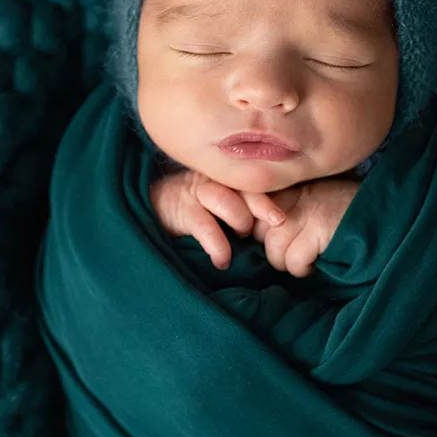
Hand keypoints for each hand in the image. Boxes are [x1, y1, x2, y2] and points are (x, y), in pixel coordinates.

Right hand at [149, 169, 289, 268]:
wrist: (151, 208)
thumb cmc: (193, 210)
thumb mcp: (220, 203)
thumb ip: (243, 205)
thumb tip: (278, 225)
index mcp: (227, 176)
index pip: (255, 180)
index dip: (273, 195)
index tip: (285, 214)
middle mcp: (213, 178)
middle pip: (244, 185)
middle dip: (263, 205)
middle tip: (277, 222)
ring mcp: (196, 191)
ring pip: (226, 200)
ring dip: (240, 222)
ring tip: (240, 238)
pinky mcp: (181, 208)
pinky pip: (206, 227)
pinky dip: (218, 246)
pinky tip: (222, 261)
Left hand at [252, 179, 358, 276]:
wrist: (387, 216)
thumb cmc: (347, 214)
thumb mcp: (314, 200)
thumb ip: (284, 207)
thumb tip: (251, 231)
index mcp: (292, 185)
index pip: (251, 203)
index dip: (254, 225)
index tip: (269, 236)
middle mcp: (297, 194)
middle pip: (259, 231)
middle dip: (273, 247)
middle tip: (295, 249)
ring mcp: (307, 210)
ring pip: (274, 250)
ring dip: (289, 262)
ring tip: (308, 257)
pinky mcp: (320, 229)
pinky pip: (293, 261)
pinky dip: (304, 269)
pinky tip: (318, 263)